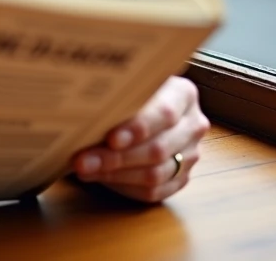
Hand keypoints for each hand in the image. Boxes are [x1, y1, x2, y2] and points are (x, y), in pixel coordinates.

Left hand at [71, 76, 209, 201]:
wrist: (135, 109)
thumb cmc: (124, 92)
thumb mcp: (122, 85)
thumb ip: (114, 96)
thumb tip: (86, 112)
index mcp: (183, 94)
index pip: (165, 113)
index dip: (137, 128)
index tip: (110, 138)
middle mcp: (193, 125)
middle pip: (158, 148)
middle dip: (116, 157)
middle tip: (82, 160)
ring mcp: (190, 154)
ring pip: (155, 173)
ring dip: (115, 174)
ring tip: (84, 169)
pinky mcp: (181, 178)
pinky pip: (154, 191)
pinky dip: (123, 186)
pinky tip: (98, 177)